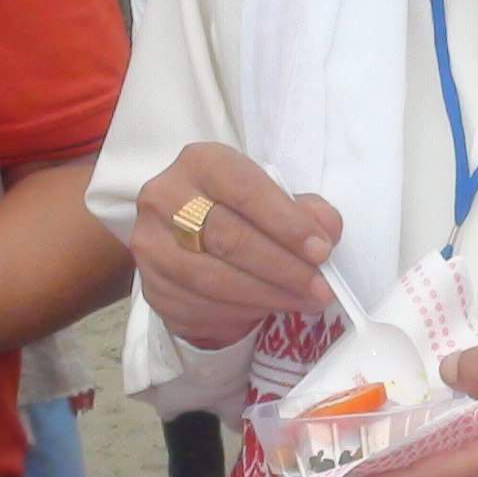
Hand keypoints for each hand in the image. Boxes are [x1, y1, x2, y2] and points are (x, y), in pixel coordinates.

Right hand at [127, 144, 338, 351]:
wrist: (188, 235)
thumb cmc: (239, 210)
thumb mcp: (272, 196)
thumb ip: (303, 209)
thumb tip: (327, 230)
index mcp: (199, 163)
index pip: (245, 190)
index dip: (287, 223)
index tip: (321, 250)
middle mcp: (164, 198)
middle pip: (228, 238)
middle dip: (282, 268)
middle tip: (320, 288)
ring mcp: (150, 245)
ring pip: (213, 279)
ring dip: (267, 296)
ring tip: (304, 302)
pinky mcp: (151, 286)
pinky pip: (200, 307)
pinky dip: (241, 313)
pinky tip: (268, 309)